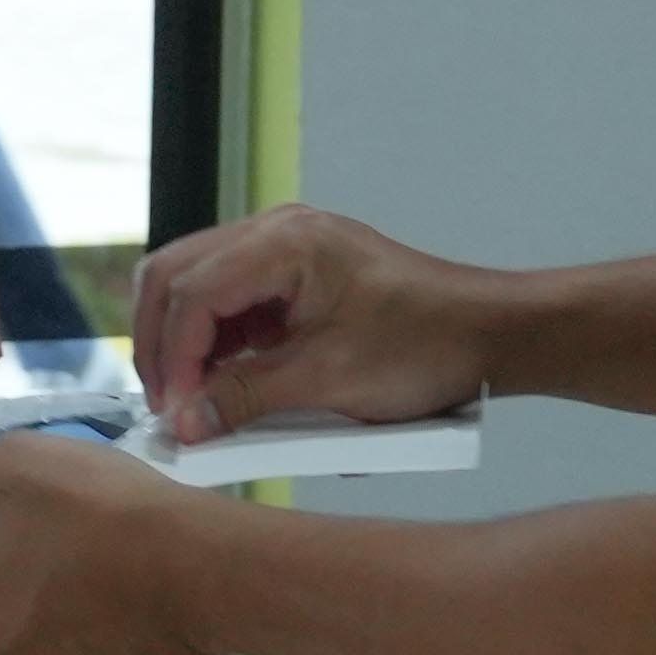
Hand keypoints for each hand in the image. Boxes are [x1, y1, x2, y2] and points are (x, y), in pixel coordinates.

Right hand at [130, 203, 492, 445]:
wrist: (492, 332)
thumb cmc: (428, 344)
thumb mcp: (329, 381)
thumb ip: (247, 399)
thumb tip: (185, 423)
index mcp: (285, 242)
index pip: (191, 292)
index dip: (173, 360)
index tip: (176, 415)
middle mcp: (278, 231)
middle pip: (176, 276)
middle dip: (163, 345)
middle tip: (168, 406)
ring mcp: (287, 248)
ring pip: (196, 287)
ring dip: (186, 344)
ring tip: (194, 400)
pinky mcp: (297, 275)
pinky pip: (232, 301)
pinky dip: (218, 343)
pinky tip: (228, 383)